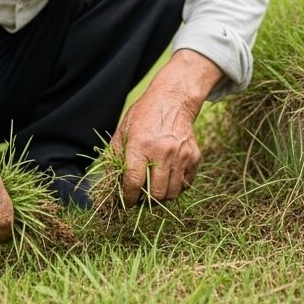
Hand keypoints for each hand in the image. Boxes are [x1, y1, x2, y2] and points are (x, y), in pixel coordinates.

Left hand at [111, 49, 222, 205]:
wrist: (172, 101)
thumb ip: (115, 157)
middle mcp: (162, 152)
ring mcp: (181, 155)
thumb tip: (109, 182)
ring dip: (162, 197)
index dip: (129, 197)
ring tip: (155, 192)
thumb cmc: (143, 116)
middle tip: (141, 199)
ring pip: (172, 193)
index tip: (127, 202)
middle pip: (156, 193)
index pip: (134, 183)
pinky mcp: (194, 156)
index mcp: (140, 146)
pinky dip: (177, 187)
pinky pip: (186, 184)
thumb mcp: (123, 131)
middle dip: (146, 201)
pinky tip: (168, 180)